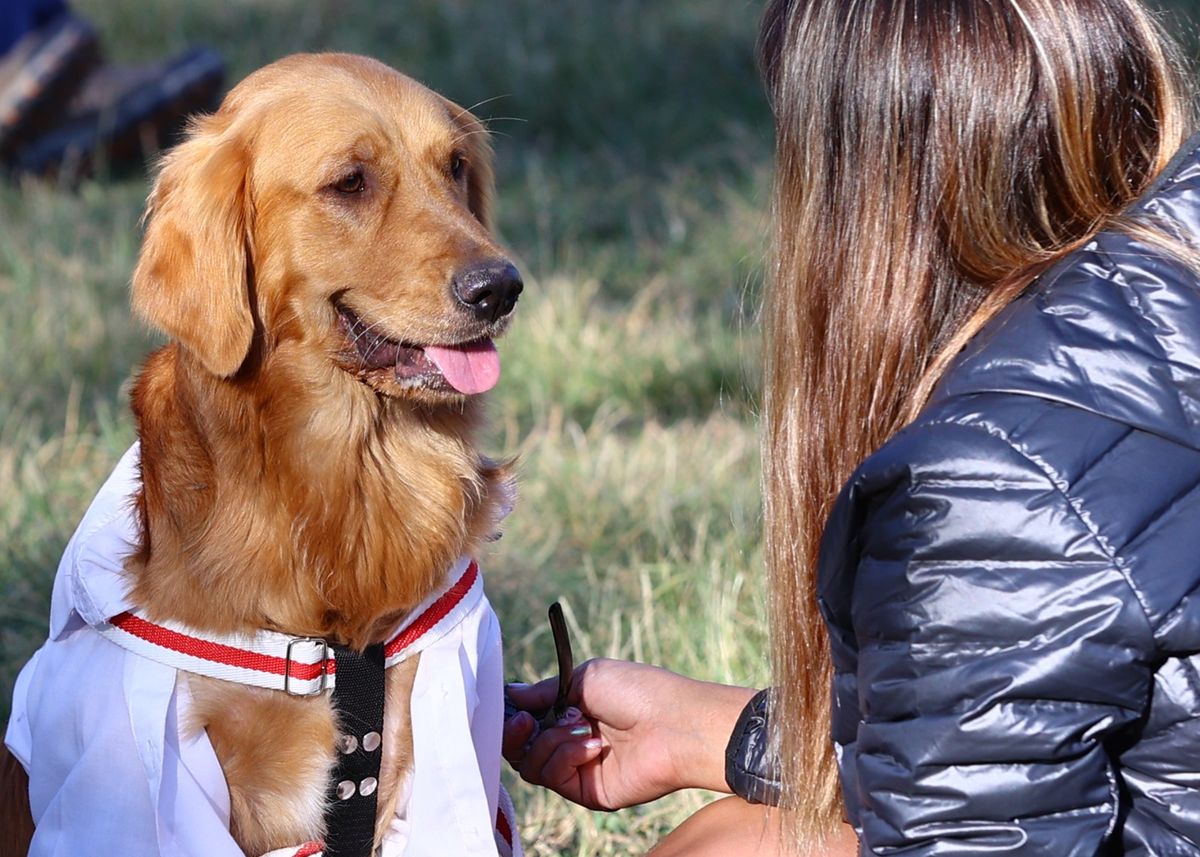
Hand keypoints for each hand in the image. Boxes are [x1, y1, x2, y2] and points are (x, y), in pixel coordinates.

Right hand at [503, 658, 755, 810]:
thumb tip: (511, 694)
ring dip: (547, 742)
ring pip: (530, 764)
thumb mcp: (586, 678)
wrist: (675, 724)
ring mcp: (578, 767)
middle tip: (526, 721)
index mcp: (572, 710)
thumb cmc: (639, 692)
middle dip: (516, 732)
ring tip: (578, 727)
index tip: (509, 706)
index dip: (512, 714)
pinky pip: (552, 778)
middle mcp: (571, 739)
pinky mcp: (586, 791)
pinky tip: (590, 745)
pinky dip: (563, 757)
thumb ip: (544, 690)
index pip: (527, 719)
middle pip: (521, 746)